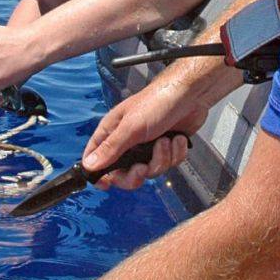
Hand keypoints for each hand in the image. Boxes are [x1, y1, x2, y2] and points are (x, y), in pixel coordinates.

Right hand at [83, 77, 209, 190]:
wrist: (191, 94)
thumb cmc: (157, 102)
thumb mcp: (131, 127)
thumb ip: (110, 148)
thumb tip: (89, 165)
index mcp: (113, 133)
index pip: (96, 158)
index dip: (99, 174)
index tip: (107, 185)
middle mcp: (129, 141)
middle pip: (124, 173)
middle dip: (136, 174)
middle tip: (143, 168)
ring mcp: (148, 146)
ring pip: (151, 171)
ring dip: (161, 158)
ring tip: (165, 140)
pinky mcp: (167, 148)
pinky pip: (169, 164)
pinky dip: (175, 153)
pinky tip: (177, 138)